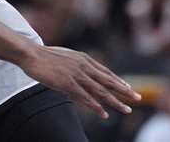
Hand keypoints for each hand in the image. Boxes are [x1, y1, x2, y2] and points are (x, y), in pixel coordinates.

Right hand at [19, 44, 140, 117]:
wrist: (32, 54)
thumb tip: (82, 66)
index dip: (118, 80)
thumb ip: (77, 62)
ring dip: (115, 101)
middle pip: (109, 80)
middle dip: (125, 90)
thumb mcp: (66, 55)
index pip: (106, 71)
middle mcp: (84, 66)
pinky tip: (104, 114)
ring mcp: (77, 75)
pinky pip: (86, 98)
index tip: (128, 87)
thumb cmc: (45, 55)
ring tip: (127, 109)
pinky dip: (97, 107)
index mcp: (84, 58)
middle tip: (138, 98)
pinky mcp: (68, 84)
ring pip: (101, 91)